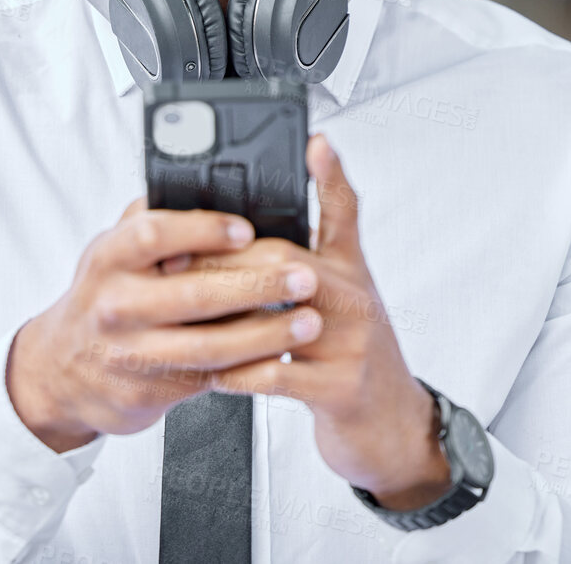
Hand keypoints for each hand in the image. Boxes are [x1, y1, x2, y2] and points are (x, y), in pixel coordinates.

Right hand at [5, 195, 323, 452]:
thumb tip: (209, 183)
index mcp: (108, 258)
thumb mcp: (113, 251)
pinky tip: (281, 353)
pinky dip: (250, 366)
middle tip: (304, 276)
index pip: (154, 234)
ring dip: (266, 334)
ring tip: (308, 322)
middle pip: (194, 294)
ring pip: (209, 346)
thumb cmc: (104, 297)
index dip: (203, 229)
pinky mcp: (147, 393)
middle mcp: (115, 305)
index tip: (247, 229)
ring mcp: (131, 354)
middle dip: (257, 285)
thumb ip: (153, 219)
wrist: (63, 373)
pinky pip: (209, 378)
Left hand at [206, 135, 451, 509]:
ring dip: (224, 317)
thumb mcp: (341, 301)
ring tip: (182, 315)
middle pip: (287, 261)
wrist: (393, 427)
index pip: (344, 212)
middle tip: (177, 262)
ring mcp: (352, 344)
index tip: (314, 142)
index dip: (330, 176)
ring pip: (279, 316)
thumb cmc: (353, 358)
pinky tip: (212, 371)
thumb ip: (306, 265)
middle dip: (226, 261)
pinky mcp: (341, 389)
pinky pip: (278, 375)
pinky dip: (238, 372)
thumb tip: (250, 237)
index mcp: (351, 272)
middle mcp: (355, 300)